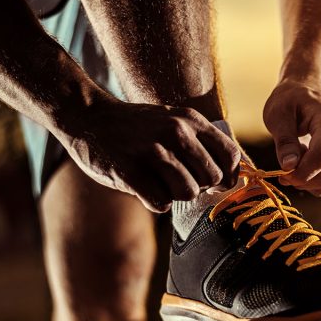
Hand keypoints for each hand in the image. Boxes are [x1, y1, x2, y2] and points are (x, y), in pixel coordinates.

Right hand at [59, 98, 240, 211]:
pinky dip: (154, 201)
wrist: (89, 118)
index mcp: (191, 120)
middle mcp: (176, 132)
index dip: (227, 177)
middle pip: (211, 179)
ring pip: (188, 193)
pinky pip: (161, 203)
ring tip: (160, 182)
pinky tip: (144, 187)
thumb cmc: (139, 128)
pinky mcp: (130, 171)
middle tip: (179, 180)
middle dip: (199, 187)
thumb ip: (201, 143)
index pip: (231, 156)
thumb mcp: (175, 121)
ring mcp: (152, 151)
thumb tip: (230, 178)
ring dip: (175, 195)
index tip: (215, 183)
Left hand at [263, 79, 320, 195]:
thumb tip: (289, 167)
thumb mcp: (278, 114)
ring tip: (293, 161)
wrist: (305, 90)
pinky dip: (313, 180)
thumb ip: (284, 140)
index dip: (301, 173)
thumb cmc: (289, 100)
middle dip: (304, 181)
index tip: (282, 174)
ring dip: (307, 180)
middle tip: (283, 174)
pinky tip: (301, 164)